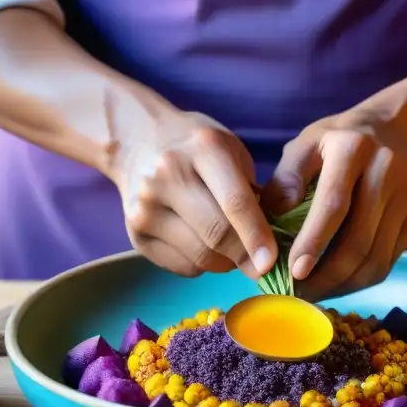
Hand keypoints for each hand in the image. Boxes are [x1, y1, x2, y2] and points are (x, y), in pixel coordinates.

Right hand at [116, 110, 277, 279]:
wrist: (137, 140)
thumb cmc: (197, 147)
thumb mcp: (231, 152)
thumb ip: (252, 192)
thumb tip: (267, 246)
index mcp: (203, 148)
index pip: (235, 202)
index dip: (257, 236)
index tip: (271, 262)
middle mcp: (167, 175)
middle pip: (216, 235)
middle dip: (244, 257)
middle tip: (259, 264)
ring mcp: (145, 207)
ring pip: (199, 257)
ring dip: (224, 262)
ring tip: (231, 247)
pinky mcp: (135, 234)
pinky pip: (182, 266)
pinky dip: (201, 264)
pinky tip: (202, 243)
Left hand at [262, 104, 406, 301]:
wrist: (391, 130)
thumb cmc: (335, 143)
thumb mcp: (304, 145)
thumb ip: (285, 181)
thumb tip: (270, 227)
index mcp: (352, 148)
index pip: (333, 204)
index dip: (314, 241)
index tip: (294, 272)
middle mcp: (387, 171)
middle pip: (358, 240)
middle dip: (326, 276)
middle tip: (298, 295)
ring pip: (376, 259)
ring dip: (343, 285)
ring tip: (314, 293)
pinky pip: (388, 261)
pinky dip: (360, 279)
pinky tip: (337, 281)